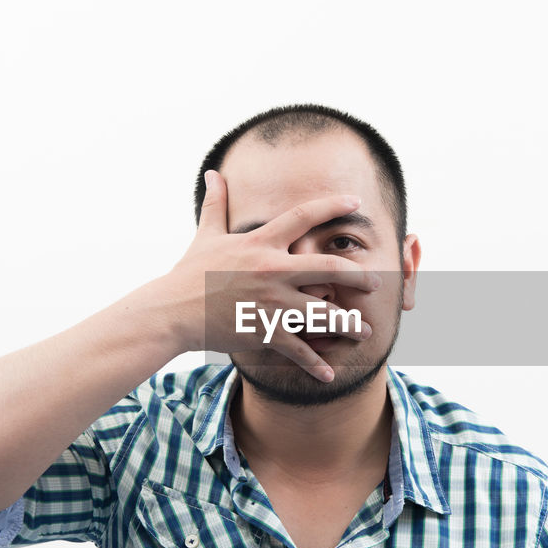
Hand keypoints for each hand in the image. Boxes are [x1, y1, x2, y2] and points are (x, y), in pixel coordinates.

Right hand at [156, 169, 379, 381]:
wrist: (171, 311)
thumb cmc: (188, 273)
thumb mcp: (206, 235)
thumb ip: (216, 204)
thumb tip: (213, 173)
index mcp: (260, 243)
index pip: (303, 217)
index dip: (331, 206)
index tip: (356, 202)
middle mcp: (271, 270)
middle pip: (329, 269)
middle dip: (358, 275)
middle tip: (376, 282)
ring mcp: (271, 302)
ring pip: (323, 314)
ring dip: (349, 324)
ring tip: (367, 330)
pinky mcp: (264, 331)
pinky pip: (298, 350)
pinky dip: (314, 365)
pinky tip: (329, 375)